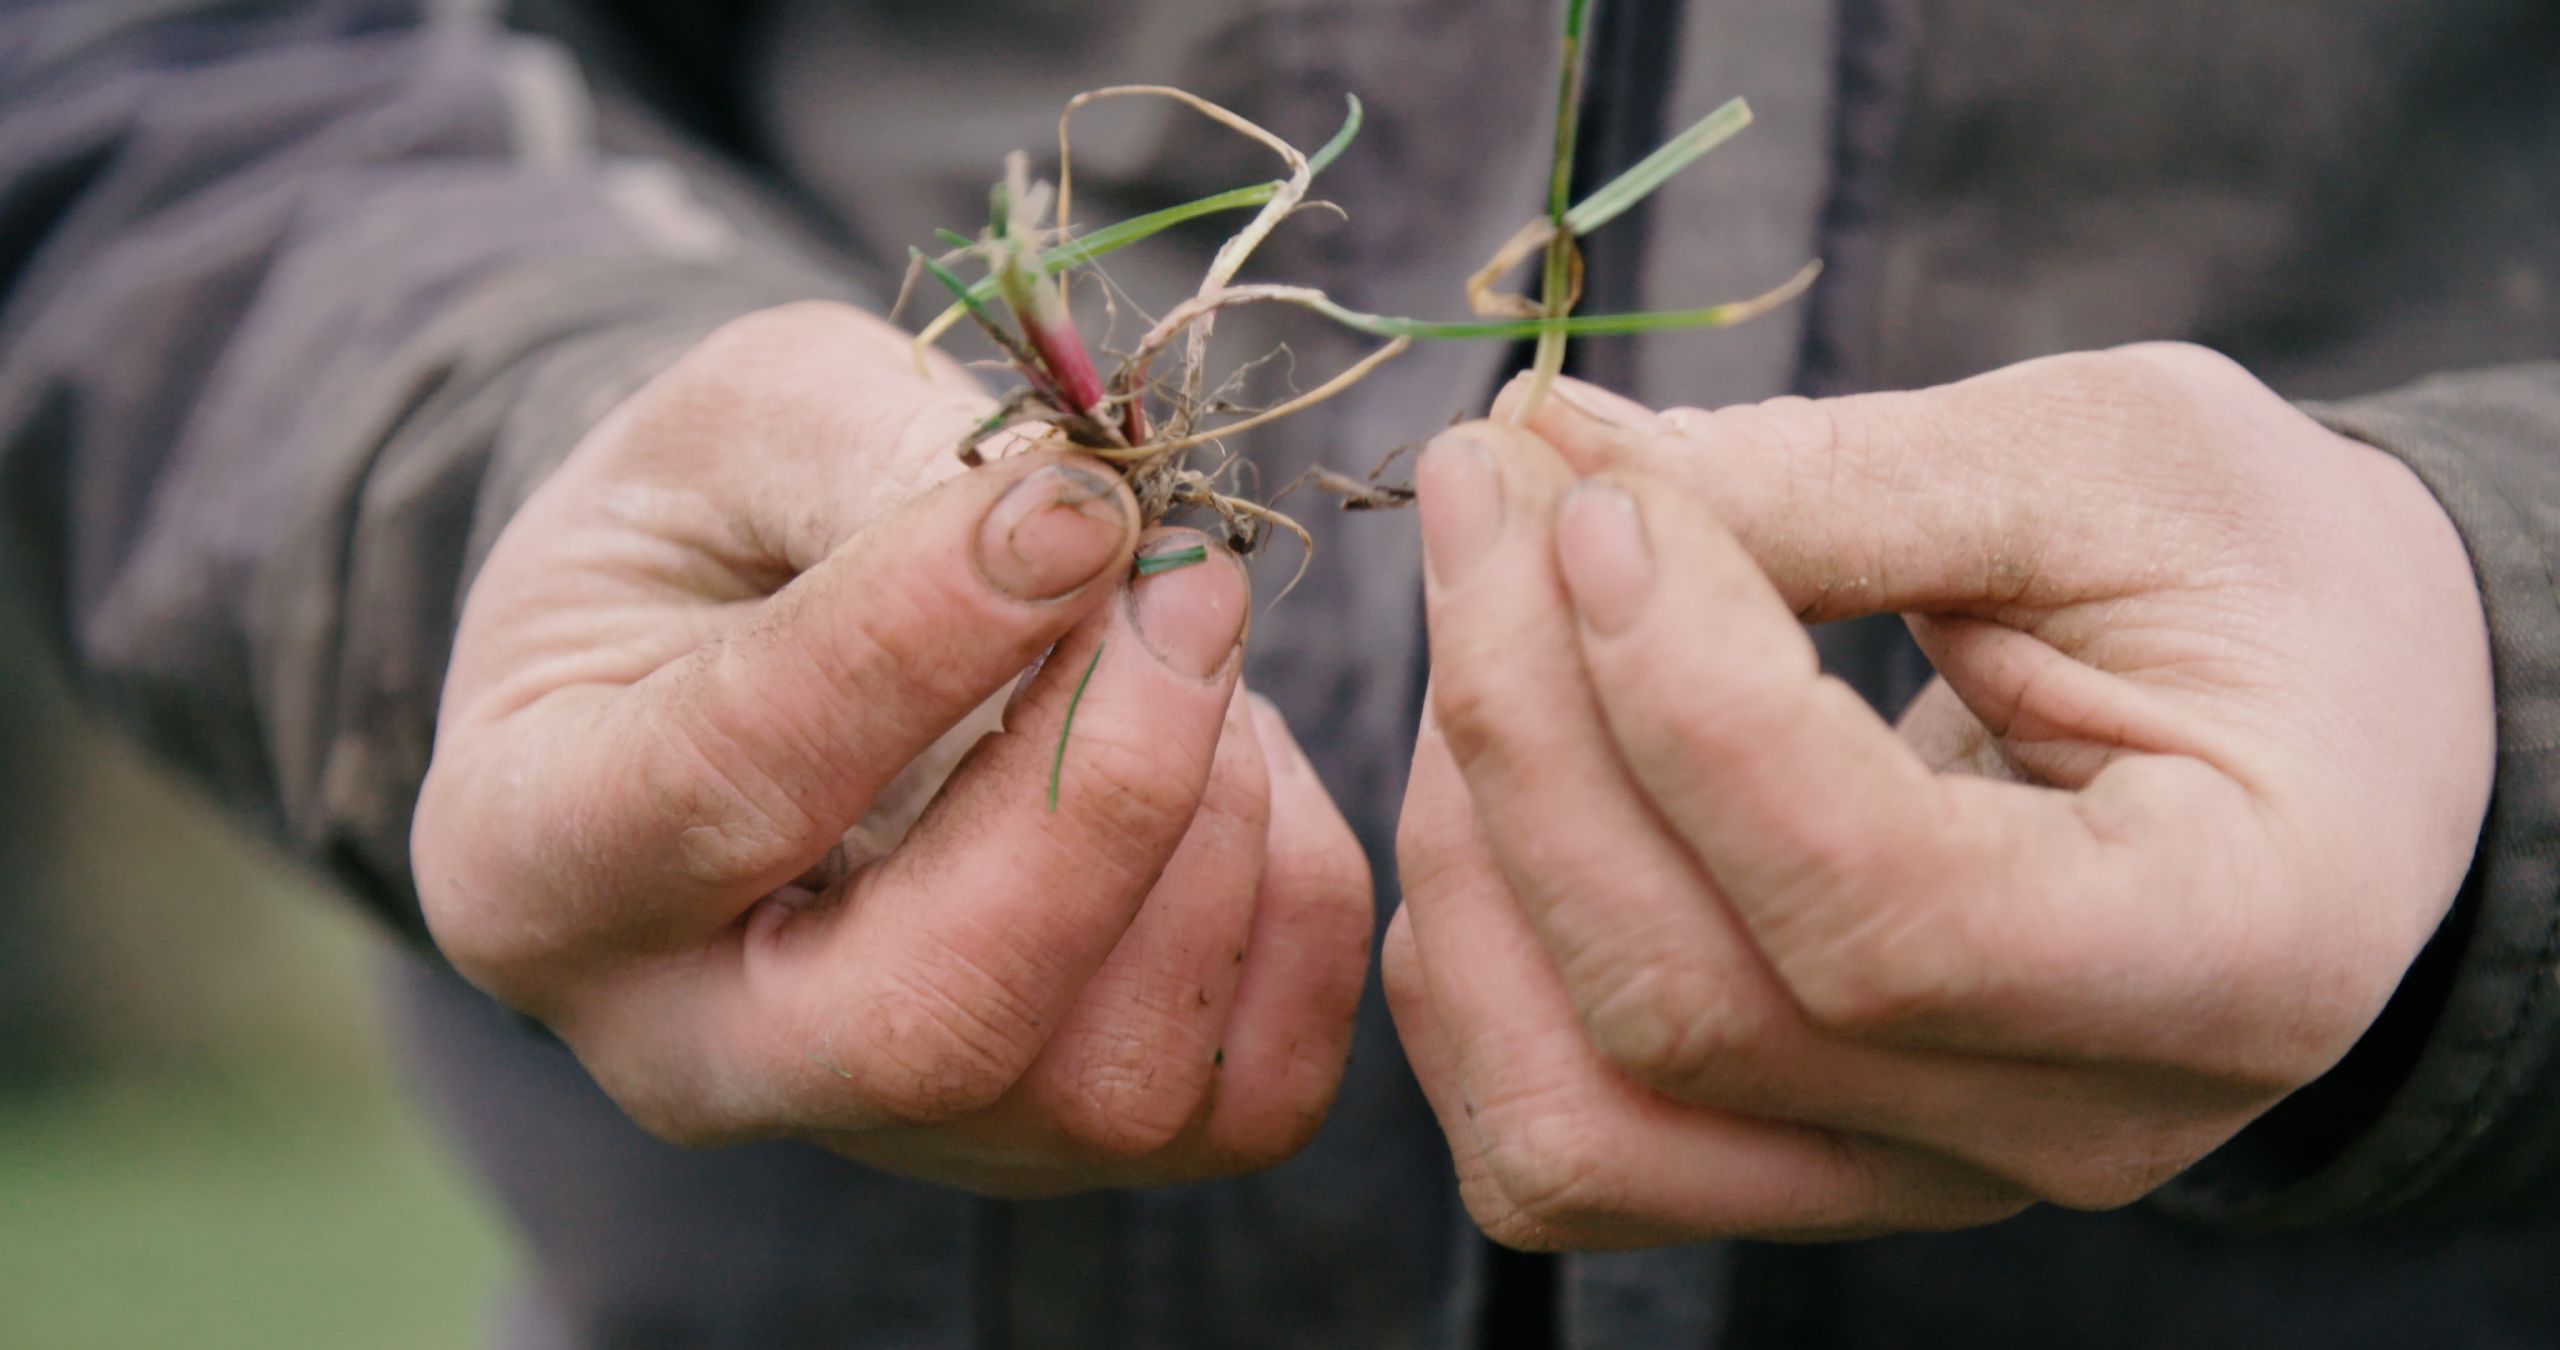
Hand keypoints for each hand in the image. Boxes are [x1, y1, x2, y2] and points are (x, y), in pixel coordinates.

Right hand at [413, 302, 1370, 1194]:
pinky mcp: (1052, 1145)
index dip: (921, 644)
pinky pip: (1241, 1097)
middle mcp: (689, 1053)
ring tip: (1189, 644)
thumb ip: (879, 461)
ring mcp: (883, 1132)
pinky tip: (1245, 759)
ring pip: (1100, 1083)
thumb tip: (1087, 528)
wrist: (741, 655)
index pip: (727, 790)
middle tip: (1190, 580)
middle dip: (1105, 796)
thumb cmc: (718, 529)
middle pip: (927, 1028)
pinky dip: (1293, 905)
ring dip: (1212, 830)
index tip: (1079, 508)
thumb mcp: (743, 425)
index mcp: (537, 860)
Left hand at [1384, 343, 2492, 1246]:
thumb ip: (1836, 477)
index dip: (1685, 701)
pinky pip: (1554, 1140)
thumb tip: (1551, 456)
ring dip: (1471, 845)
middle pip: (1690, 1006)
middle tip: (1487, 484)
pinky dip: (1467, 958)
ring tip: (1484, 612)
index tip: (1588, 497)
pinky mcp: (1801, 1166)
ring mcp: (1920, 1174)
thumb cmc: (2246, 570)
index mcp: (2234, 951)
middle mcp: (2074, 1125)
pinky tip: (1496, 772)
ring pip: (1580, 1114)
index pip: (1885, 915)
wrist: (2303, 721)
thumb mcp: (2103, 462)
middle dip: (1525, 720)